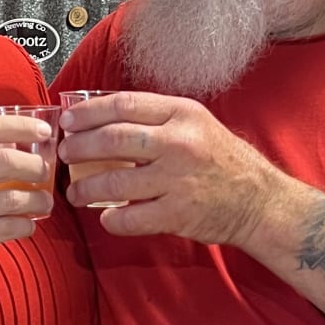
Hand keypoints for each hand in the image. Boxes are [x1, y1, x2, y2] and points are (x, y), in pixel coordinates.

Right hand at [0, 113, 52, 324]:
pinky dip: (26, 226)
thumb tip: (15, 140)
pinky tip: (28, 223)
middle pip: (6, 162)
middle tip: (45, 171)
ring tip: (45, 201)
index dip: (20, 126)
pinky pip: (9, 229)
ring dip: (39, 200)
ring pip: (14, 199)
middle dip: (35, 166)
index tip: (43, 130)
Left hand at [59, 91, 280, 246]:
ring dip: (86, 188)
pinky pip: (131, 218)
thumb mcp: (197, 124)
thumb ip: (157, 118)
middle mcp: (179, 143)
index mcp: (182, 114)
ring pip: (115, 181)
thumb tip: (105, 118)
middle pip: (113, 140)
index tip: (69, 121)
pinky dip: (112, 220)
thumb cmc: (225, 161)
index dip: (88, 113)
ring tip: (74, 192)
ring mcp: (178, 180)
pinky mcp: (178, 214)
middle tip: (65, 154)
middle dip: (79, 147)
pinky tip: (105, 218)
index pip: (123, 105)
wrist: (259, 201)